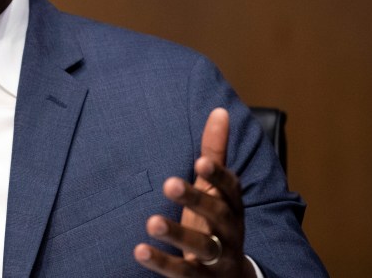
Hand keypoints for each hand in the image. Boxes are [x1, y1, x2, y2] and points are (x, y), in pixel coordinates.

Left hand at [134, 108, 255, 276]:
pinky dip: (162, 262)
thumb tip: (220, 111)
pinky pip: (183, 273)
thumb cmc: (217, 223)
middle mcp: (229, 232)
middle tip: (169, 183)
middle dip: (196, 199)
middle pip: (217, 215)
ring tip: (152, 222)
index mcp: (232, 206)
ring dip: (178, 234)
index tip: (200, 161)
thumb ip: (216, 154)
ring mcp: (218, 259)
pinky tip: (139, 250)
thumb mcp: (218, 190)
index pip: (230, 188)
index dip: (218, 175)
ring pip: (202, 246)